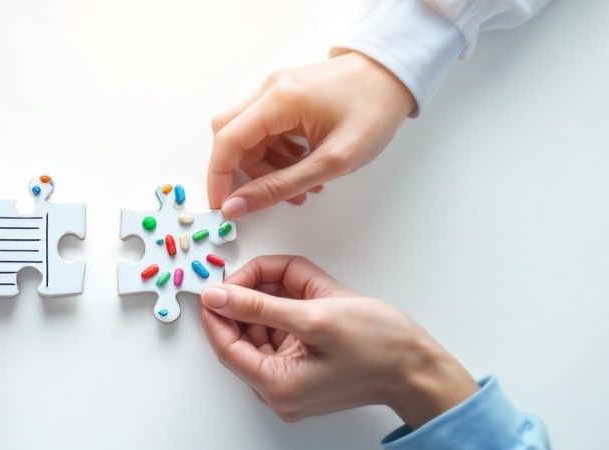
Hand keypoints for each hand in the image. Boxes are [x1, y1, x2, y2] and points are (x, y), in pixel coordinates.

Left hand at [199, 256, 476, 428]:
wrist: (420, 368)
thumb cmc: (379, 344)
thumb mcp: (314, 315)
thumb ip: (258, 305)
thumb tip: (216, 296)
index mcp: (276, 385)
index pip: (225, 346)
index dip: (217, 312)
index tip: (215, 283)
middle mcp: (278, 392)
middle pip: (242, 339)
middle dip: (247, 302)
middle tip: (259, 273)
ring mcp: (291, 386)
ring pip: (260, 335)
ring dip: (267, 304)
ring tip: (293, 282)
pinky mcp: (304, 376)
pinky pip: (280, 340)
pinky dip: (283, 314)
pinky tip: (301, 296)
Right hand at [207, 52, 414, 218]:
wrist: (395, 76)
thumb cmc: (373, 111)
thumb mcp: (330, 161)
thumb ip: (279, 187)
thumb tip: (236, 206)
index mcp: (278, 100)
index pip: (227, 142)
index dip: (218, 179)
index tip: (223, 208)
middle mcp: (269, 90)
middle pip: (231, 138)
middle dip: (245, 174)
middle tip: (269, 197)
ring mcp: (275, 91)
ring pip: (248, 138)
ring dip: (265, 168)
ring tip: (301, 187)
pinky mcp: (284, 96)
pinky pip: (265, 131)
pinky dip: (276, 155)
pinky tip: (303, 167)